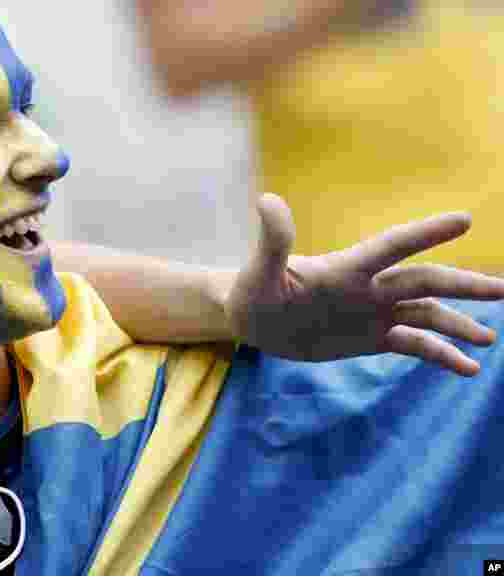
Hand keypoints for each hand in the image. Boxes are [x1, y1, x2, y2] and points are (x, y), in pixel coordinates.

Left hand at [226, 194, 503, 375]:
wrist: (254, 321)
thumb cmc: (253, 292)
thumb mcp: (258, 272)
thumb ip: (272, 242)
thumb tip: (268, 200)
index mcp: (346, 268)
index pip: (391, 247)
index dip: (424, 234)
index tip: (464, 220)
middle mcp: (369, 287)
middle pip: (424, 281)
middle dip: (464, 285)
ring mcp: (373, 312)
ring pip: (427, 313)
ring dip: (458, 322)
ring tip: (489, 336)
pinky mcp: (372, 337)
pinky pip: (414, 344)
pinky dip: (441, 353)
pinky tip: (467, 368)